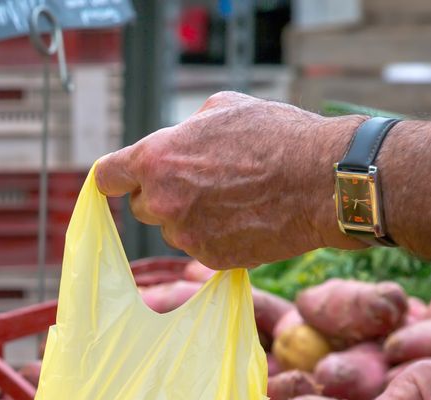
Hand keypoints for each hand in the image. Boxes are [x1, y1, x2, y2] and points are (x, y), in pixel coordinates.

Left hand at [95, 91, 364, 268]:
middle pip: (141, 206)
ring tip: (234, 197)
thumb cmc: (278, 136)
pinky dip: (216, 236)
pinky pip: (200, 247)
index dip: (114, 178)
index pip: (106, 176)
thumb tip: (174, 141)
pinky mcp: (210, 259)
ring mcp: (185, 234)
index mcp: (156, 159)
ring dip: (190, 217)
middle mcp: (163, 201)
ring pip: (172, 229)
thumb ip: (184, 129)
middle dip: (161, 195)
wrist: (323, 181)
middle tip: (199, 182)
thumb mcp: (223, 108)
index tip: (119, 182)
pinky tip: (247, 216)